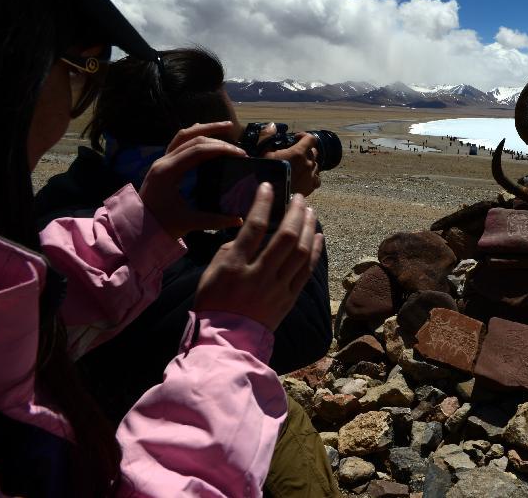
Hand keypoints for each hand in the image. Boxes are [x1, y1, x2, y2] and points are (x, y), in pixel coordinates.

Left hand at [139, 122, 246, 237]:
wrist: (136, 228)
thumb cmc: (160, 225)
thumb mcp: (188, 223)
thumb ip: (214, 220)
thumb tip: (239, 219)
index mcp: (168, 172)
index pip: (198, 151)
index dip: (221, 149)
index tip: (240, 154)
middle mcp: (163, 161)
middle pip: (192, 138)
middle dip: (217, 137)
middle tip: (238, 144)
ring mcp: (162, 160)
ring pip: (184, 135)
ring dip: (206, 129)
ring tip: (226, 126)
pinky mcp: (164, 164)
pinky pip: (179, 142)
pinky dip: (195, 135)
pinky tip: (207, 133)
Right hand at [195, 185, 322, 330]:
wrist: (226, 342)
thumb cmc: (214, 304)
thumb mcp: (211, 274)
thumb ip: (228, 251)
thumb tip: (248, 233)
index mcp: (235, 266)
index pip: (254, 227)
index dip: (263, 203)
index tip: (269, 186)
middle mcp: (259, 275)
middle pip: (285, 236)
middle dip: (295, 212)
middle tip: (299, 197)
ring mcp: (277, 288)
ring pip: (301, 252)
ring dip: (308, 228)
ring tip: (310, 212)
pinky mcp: (289, 299)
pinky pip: (306, 271)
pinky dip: (314, 251)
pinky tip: (317, 236)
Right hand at [262, 133, 320, 196]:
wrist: (272, 195)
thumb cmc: (266, 173)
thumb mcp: (263, 153)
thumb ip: (268, 136)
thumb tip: (272, 125)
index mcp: (298, 152)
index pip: (311, 139)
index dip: (304, 136)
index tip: (297, 138)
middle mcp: (308, 163)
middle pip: (313, 152)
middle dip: (305, 150)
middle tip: (295, 154)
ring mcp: (311, 175)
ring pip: (315, 164)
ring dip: (309, 163)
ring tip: (299, 166)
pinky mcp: (311, 186)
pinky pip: (317, 178)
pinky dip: (312, 176)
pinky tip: (305, 177)